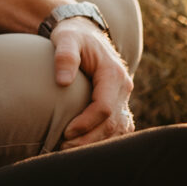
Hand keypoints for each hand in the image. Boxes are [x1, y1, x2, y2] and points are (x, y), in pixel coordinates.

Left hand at [52, 20, 134, 146]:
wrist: (85, 33)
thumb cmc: (73, 36)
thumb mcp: (66, 38)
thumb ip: (65, 56)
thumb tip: (63, 82)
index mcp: (113, 74)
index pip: (104, 107)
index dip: (85, 123)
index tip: (64, 133)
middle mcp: (124, 87)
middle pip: (112, 123)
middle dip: (88, 140)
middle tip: (63, 149)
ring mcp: (123, 97)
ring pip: (118, 129)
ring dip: (96, 144)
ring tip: (70, 152)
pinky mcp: (119, 103)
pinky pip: (118, 128)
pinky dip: (104, 141)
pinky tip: (85, 148)